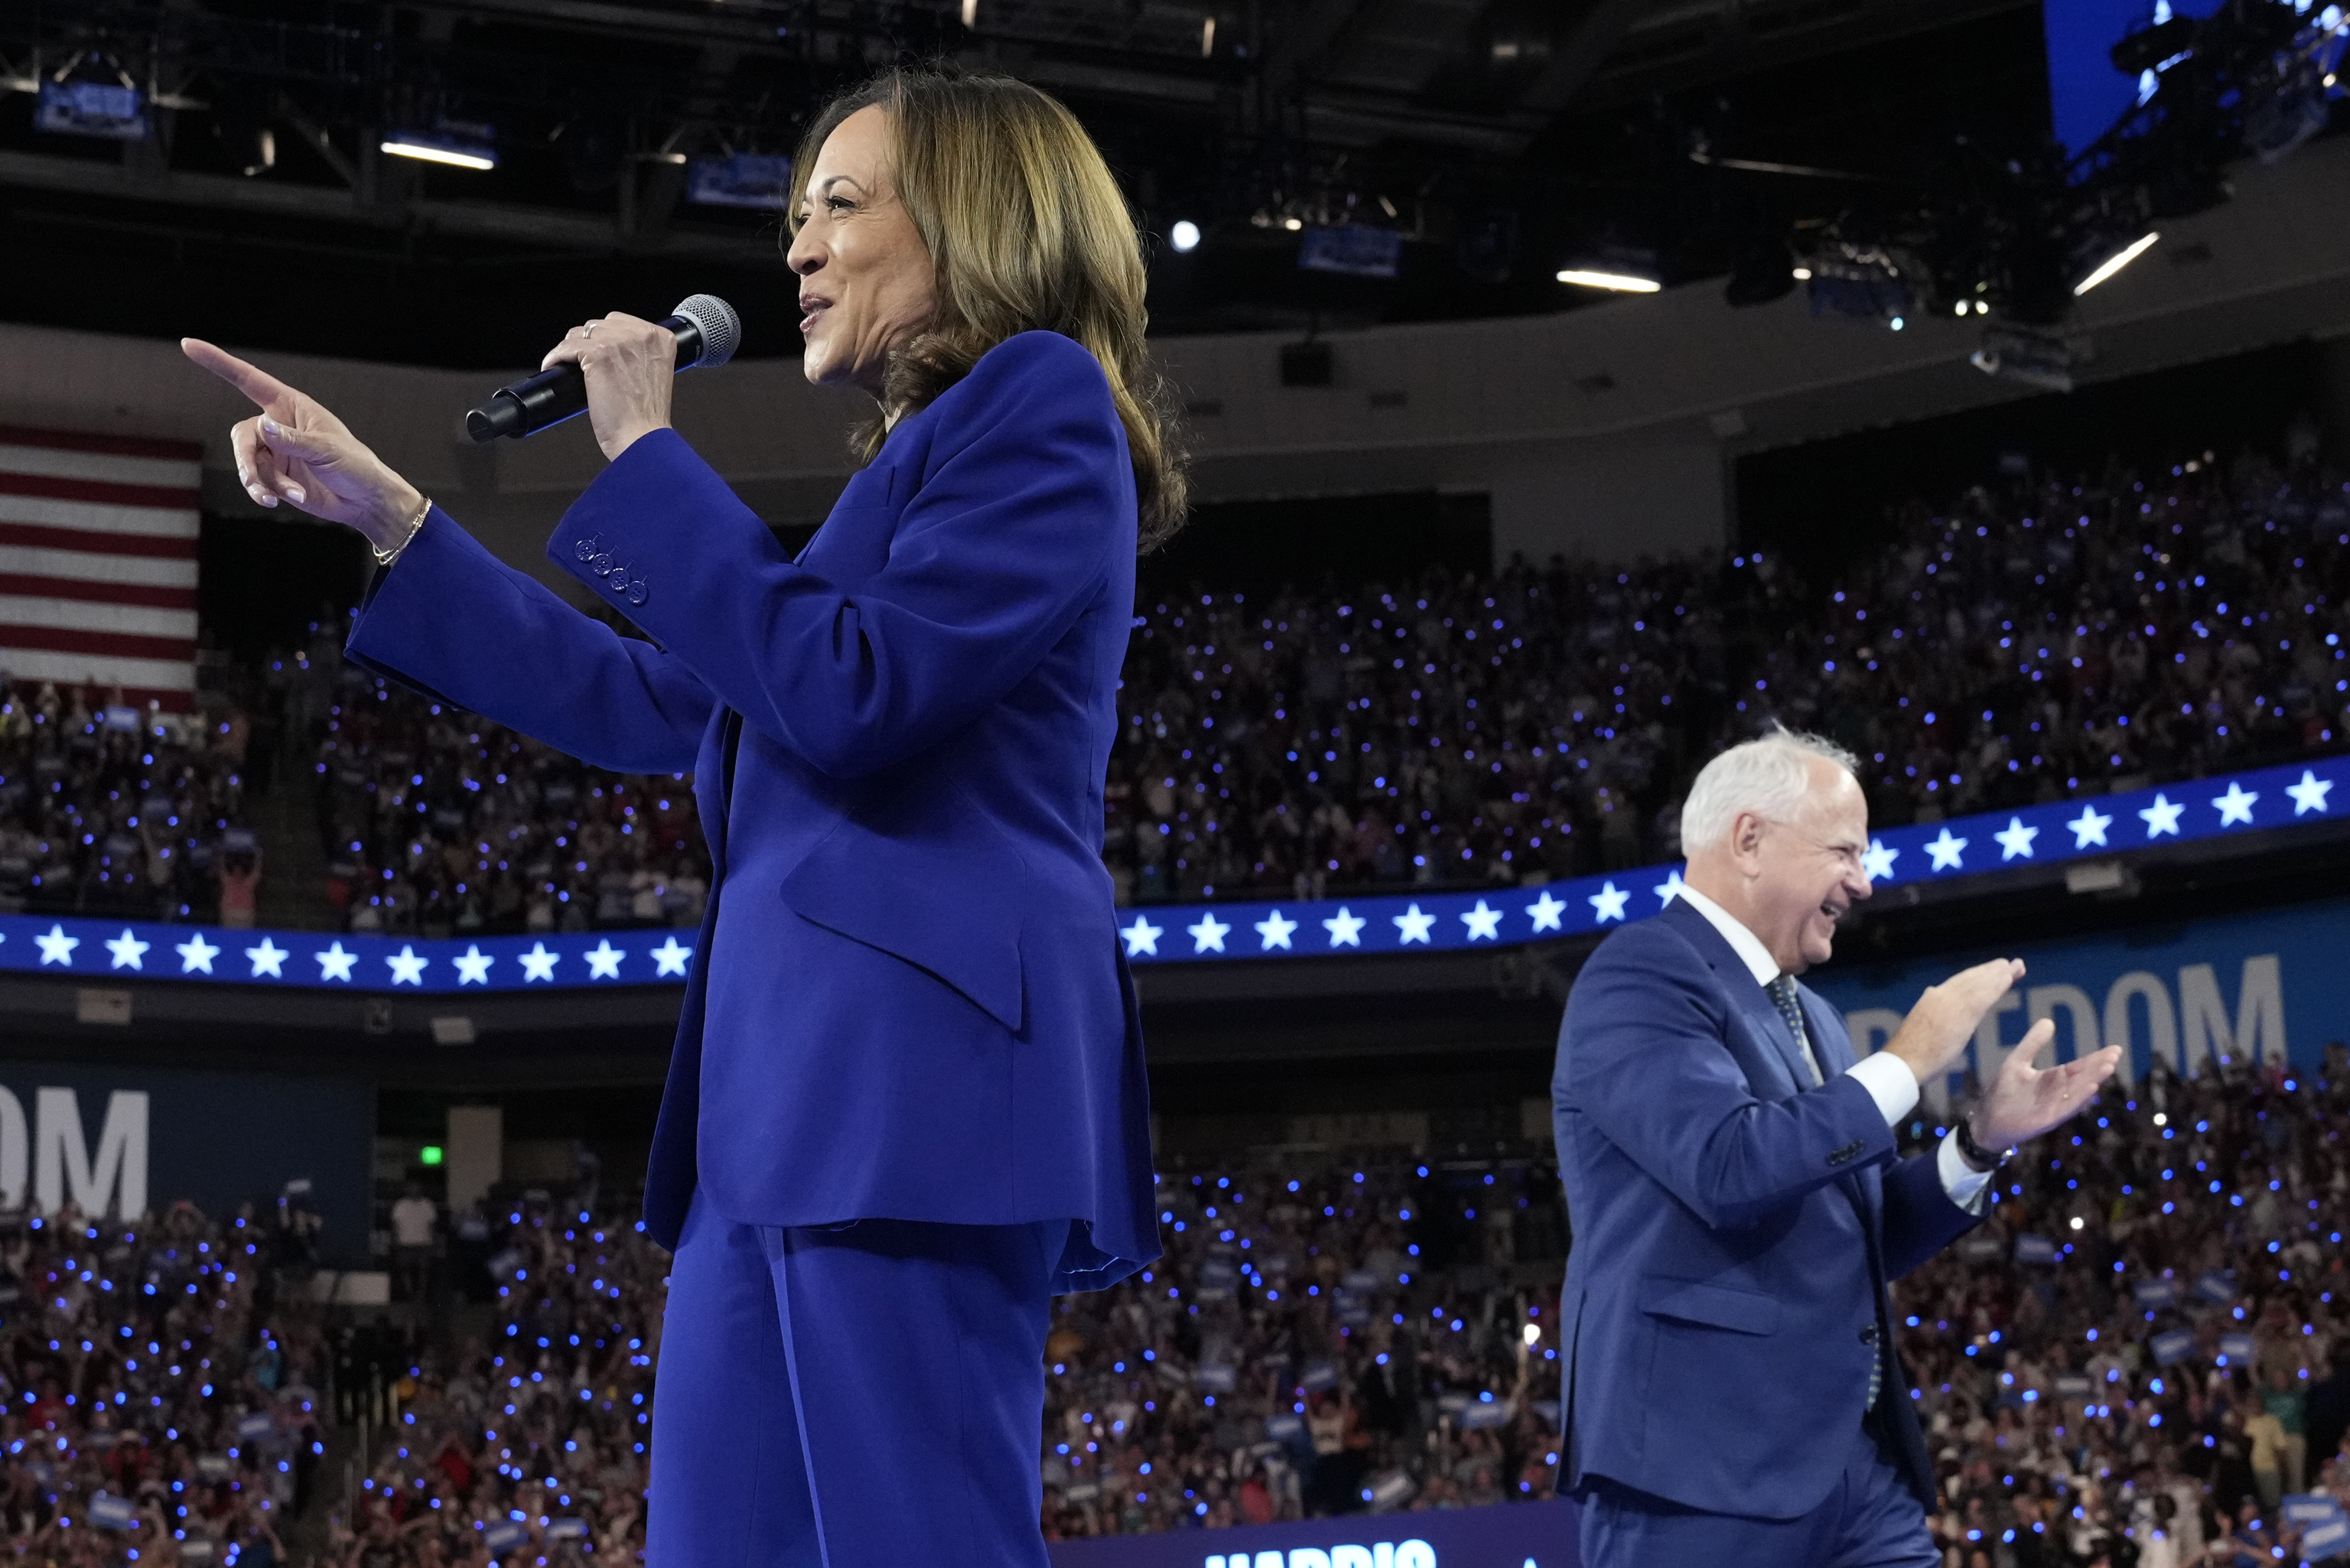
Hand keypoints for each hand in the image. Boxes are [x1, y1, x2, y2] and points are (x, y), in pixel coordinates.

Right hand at [180, 339, 423, 550]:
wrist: (365, 502)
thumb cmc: (355, 467)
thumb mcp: (327, 450)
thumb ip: (293, 440)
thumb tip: (261, 427)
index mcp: (291, 406)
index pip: (249, 379)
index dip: (218, 363)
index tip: (188, 344)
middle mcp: (278, 426)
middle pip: (242, 435)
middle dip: (246, 460)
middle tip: (256, 482)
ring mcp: (275, 452)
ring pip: (246, 462)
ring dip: (261, 481)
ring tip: (286, 495)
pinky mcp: (275, 476)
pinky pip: (256, 482)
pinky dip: (265, 492)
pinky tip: (278, 501)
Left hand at [540, 312, 674, 460]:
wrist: (642, 438)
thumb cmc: (647, 417)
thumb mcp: (654, 374)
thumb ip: (640, 354)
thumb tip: (612, 347)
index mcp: (661, 338)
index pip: (621, 321)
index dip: (605, 336)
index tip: (599, 349)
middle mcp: (642, 335)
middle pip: (599, 324)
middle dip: (588, 341)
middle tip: (582, 362)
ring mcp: (619, 343)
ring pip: (581, 333)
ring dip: (571, 349)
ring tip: (569, 365)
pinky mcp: (597, 354)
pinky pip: (566, 347)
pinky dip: (556, 357)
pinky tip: (554, 366)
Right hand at [1882, 957, 2027, 1086]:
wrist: (1904, 1061)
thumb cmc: (1910, 1050)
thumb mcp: (1920, 1024)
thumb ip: (1931, 1008)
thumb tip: (1931, 991)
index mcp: (1932, 999)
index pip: (1960, 983)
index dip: (1979, 976)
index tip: (1995, 971)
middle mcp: (1942, 995)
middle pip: (1972, 979)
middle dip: (1993, 971)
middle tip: (2013, 963)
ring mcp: (1951, 1003)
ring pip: (1979, 984)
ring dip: (1999, 974)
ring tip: (2016, 966)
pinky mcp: (1960, 1015)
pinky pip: (1983, 997)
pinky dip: (1997, 986)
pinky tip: (2009, 979)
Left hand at [1972, 1031, 2123, 1153]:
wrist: (1987, 1119)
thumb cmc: (2003, 1092)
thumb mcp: (2017, 1061)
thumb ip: (2033, 1043)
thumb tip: (2048, 1021)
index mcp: (2053, 1079)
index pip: (2079, 1066)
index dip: (2096, 1058)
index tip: (2115, 1049)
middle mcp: (2058, 1092)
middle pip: (2083, 1077)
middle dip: (2099, 1067)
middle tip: (2115, 1055)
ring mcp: (2054, 1106)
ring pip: (2079, 1092)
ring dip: (2093, 1080)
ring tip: (2108, 1067)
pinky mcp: (2048, 1118)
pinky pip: (2067, 1107)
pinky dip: (2079, 1098)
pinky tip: (2092, 1088)